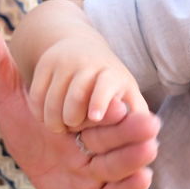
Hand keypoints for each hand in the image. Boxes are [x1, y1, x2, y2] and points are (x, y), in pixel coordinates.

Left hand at [0, 15, 159, 188]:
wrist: (32, 171)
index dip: (107, 108)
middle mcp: (98, 141)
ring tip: (149, 149)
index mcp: (86, 116)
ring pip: (118, 163)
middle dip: (130, 132)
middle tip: (148, 123)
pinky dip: (128, 188)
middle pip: (114, 136)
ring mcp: (99, 169)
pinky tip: (143, 179)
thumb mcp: (8, 97)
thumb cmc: (25, 131)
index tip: (108, 108)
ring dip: (134, 156)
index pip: (98, 110)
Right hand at [28, 30, 148, 133]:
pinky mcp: (45, 63)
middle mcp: (89, 64)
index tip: (95, 117)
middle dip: (73, 119)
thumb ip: (137, 118)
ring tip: (61, 126)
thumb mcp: (127, 96)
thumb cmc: (109, 85)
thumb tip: (152, 139)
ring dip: (55, 121)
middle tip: (73, 129)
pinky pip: (37, 96)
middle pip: (76, 96)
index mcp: (112, 74)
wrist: (79, 49)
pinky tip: (47, 116)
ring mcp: (65, 62)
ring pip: (54, 101)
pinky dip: (40, 112)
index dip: (100, 100)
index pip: (106, 84)